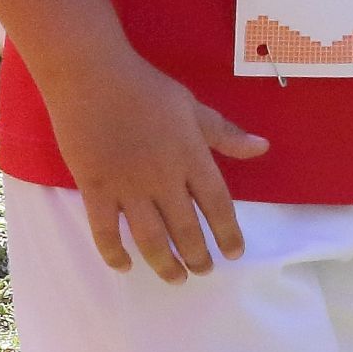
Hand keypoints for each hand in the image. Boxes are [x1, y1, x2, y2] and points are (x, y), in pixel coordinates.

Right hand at [46, 51, 268, 282]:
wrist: (89, 74)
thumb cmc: (144, 87)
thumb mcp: (192, 106)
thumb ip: (225, 134)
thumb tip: (263, 147)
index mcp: (191, 157)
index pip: (218, 206)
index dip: (228, 234)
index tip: (234, 253)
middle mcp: (163, 179)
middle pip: (186, 230)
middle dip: (198, 257)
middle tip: (202, 270)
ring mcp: (128, 187)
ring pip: (151, 239)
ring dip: (165, 264)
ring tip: (175, 278)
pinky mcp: (95, 188)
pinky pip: (105, 231)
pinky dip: (114, 253)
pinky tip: (124, 265)